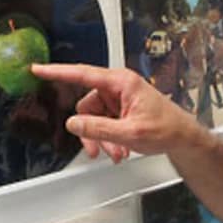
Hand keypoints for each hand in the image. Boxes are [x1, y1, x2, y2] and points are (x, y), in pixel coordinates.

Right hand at [31, 64, 198, 162]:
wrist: (184, 138)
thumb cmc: (167, 129)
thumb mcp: (130, 133)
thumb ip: (98, 128)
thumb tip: (73, 123)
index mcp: (121, 82)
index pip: (82, 74)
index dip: (57, 72)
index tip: (38, 69)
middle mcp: (118, 87)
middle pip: (87, 106)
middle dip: (92, 131)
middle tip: (99, 151)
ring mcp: (119, 98)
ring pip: (94, 118)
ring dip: (102, 138)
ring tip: (117, 153)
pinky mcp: (121, 109)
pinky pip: (103, 122)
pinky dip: (108, 138)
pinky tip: (120, 149)